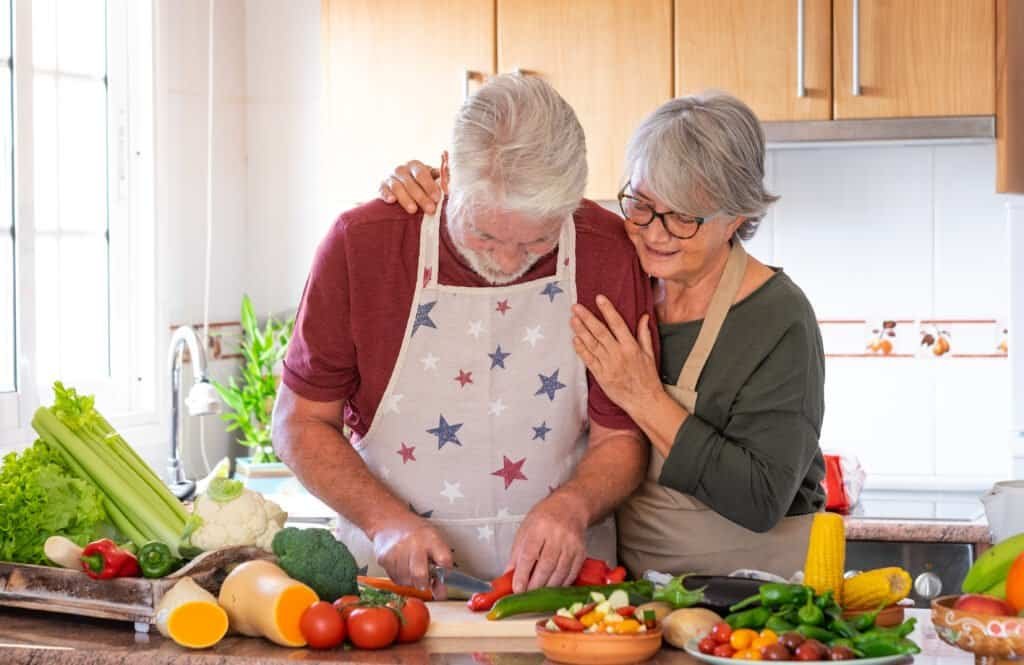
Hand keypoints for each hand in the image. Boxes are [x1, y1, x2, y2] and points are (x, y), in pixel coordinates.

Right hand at [372, 512, 452, 595]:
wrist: (389, 521)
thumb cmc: (414, 532)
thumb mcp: (433, 541)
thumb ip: (440, 565)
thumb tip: (441, 593)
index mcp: (431, 538)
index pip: (444, 560)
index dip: (445, 571)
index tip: (442, 572)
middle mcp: (414, 543)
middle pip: (420, 575)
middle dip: (423, 582)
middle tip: (423, 578)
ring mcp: (397, 550)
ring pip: (406, 581)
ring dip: (411, 580)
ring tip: (411, 567)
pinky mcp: (384, 558)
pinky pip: (395, 579)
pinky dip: (400, 577)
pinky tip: (401, 566)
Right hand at [378, 160, 441, 214]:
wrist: (396, 181)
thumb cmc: (418, 181)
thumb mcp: (429, 176)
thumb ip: (440, 178)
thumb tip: (451, 183)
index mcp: (415, 165)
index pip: (422, 174)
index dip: (430, 186)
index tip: (438, 198)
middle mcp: (401, 169)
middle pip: (411, 183)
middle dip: (421, 197)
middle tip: (430, 209)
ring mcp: (389, 177)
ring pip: (397, 187)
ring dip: (406, 199)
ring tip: (413, 210)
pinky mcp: (381, 186)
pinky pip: (382, 189)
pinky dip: (386, 194)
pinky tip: (391, 201)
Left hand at [506, 492, 587, 592]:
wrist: (570, 507)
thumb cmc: (544, 518)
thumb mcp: (525, 529)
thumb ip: (517, 553)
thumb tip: (509, 576)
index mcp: (539, 527)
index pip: (529, 555)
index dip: (522, 574)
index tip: (517, 588)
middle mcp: (557, 535)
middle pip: (546, 565)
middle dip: (535, 585)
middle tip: (526, 595)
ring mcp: (571, 544)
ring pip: (560, 572)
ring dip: (547, 588)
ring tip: (538, 594)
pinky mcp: (581, 552)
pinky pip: (571, 573)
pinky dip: (561, 584)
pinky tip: (553, 588)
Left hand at [570, 295, 660, 413]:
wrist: (644, 401)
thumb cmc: (648, 377)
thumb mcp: (650, 354)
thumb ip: (644, 334)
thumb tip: (643, 316)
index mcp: (631, 347)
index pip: (617, 324)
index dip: (607, 310)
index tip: (599, 298)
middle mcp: (618, 354)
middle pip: (600, 332)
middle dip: (587, 318)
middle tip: (576, 307)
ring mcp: (608, 365)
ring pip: (591, 344)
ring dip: (580, 331)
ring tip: (572, 319)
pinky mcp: (600, 376)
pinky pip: (588, 360)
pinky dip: (581, 349)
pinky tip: (575, 339)